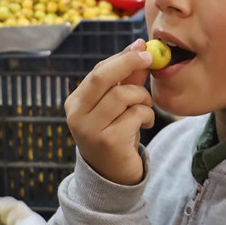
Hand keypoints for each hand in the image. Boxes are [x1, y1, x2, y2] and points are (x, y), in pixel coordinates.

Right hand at [65, 38, 154, 185]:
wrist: (114, 177)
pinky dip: (147, 116)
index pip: (98, 72)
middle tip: (149, 58)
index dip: (122, 57)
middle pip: (102, 77)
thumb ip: (128, 78)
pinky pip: (135, 115)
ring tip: (146, 109)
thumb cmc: (116, 134)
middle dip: (128, 62)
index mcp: (75, 102)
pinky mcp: (108, 142)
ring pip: (123, 95)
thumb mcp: (119, 105)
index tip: (142, 47)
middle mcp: (77, 115)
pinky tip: (145, 125)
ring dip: (142, 98)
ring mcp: (90, 130)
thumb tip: (140, 47)